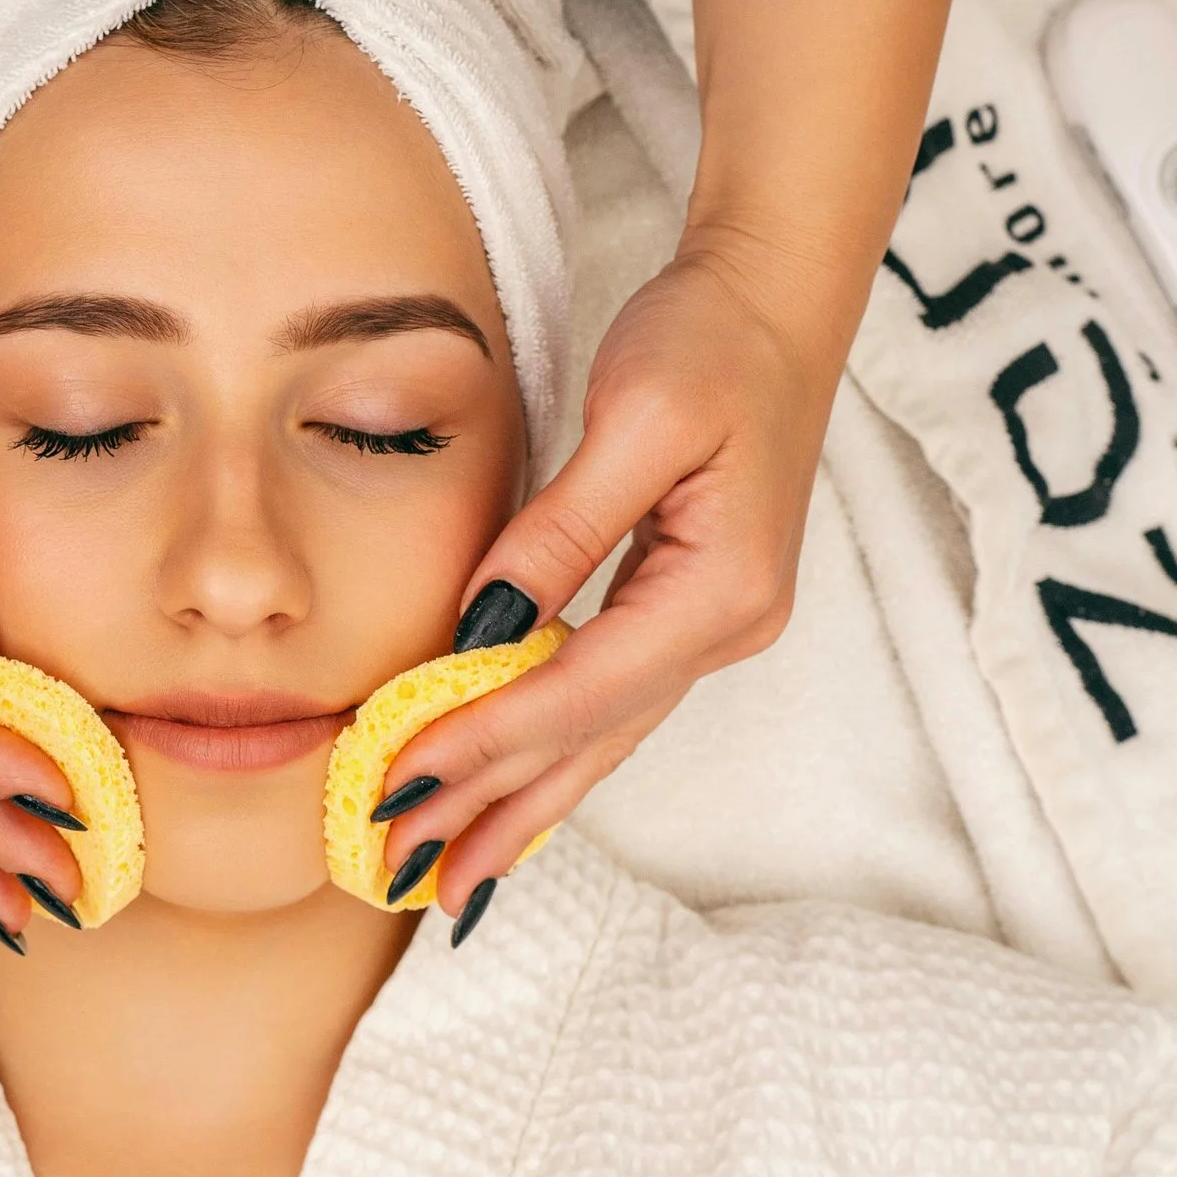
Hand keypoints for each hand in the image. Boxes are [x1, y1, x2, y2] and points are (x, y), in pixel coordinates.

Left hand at [371, 231, 845, 915]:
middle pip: (589, 742)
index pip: (578, 690)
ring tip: (449, 876)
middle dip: (492, 811)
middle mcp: (724, 628)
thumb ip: (562, 530)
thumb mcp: (634, 418)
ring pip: (599, 739)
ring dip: (520, 806)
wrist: (777, 299)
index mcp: (718, 589)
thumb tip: (484, 625)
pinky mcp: (686, 612)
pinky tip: (508, 800)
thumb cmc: (710, 341)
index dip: (483, 740)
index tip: (399, 780)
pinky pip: (605, 705)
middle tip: (403, 873)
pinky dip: (549, 754)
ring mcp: (712, 628)